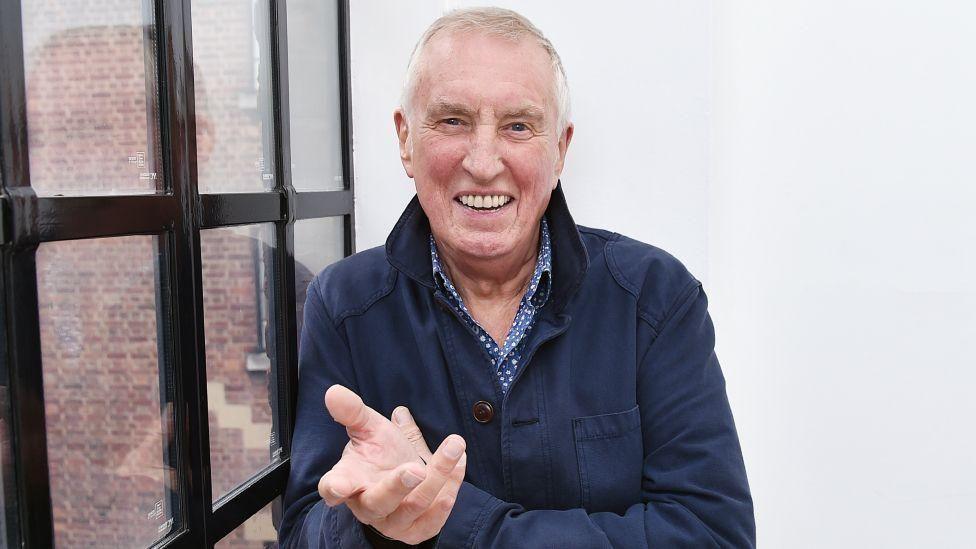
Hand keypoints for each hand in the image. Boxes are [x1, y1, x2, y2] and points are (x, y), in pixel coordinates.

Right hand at [317, 385, 465, 544]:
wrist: (403, 481)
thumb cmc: (378, 454)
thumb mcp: (368, 430)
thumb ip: (353, 412)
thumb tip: (334, 391)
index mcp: (348, 481)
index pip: (334, 488)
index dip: (335, 488)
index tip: (339, 485)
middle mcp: (368, 507)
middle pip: (380, 502)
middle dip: (399, 486)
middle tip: (416, 469)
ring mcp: (393, 523)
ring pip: (415, 506)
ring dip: (438, 476)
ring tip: (454, 446)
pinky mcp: (417, 531)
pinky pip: (437, 515)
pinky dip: (452, 486)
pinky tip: (460, 462)